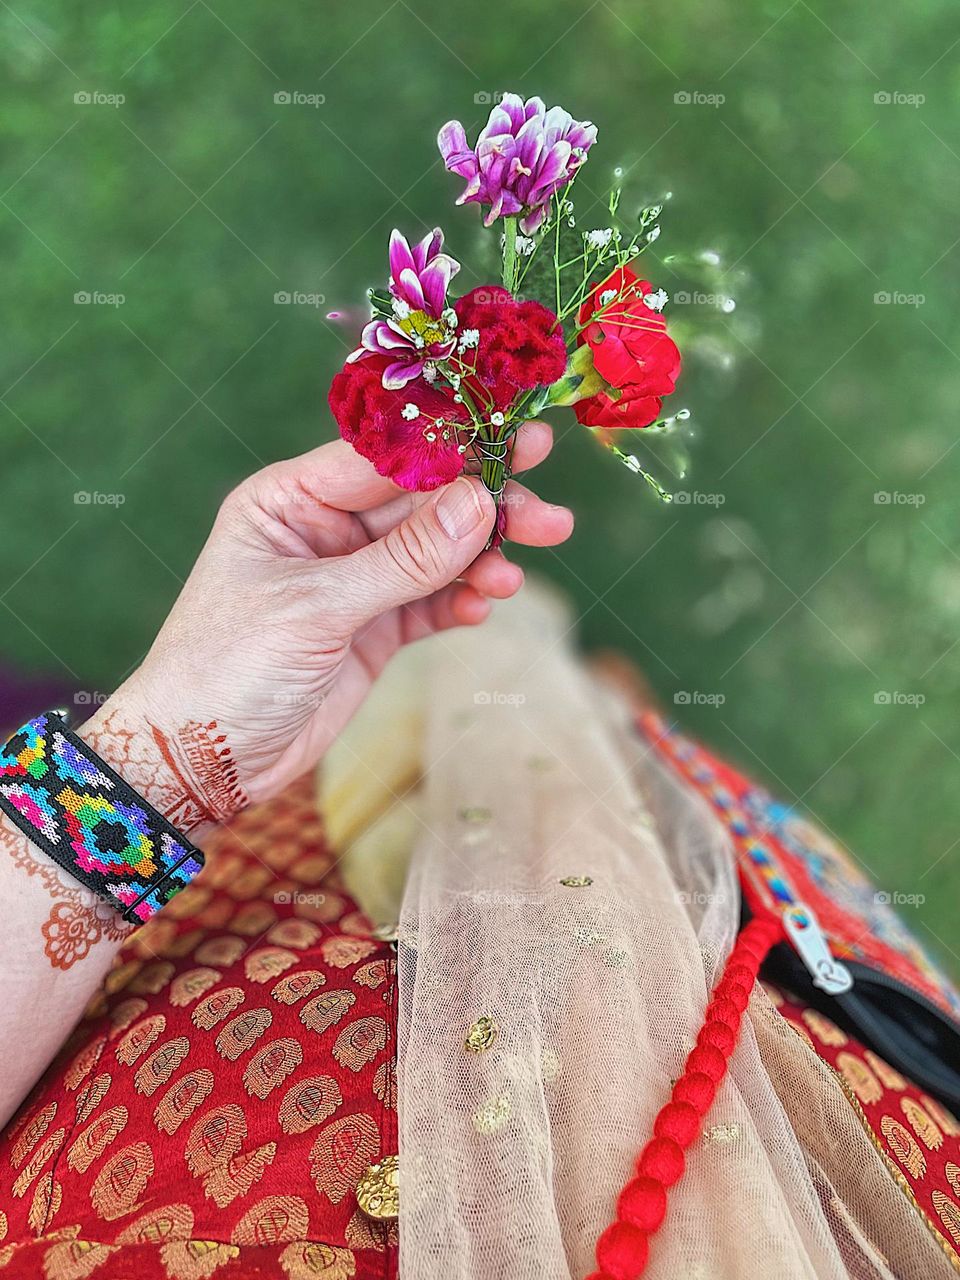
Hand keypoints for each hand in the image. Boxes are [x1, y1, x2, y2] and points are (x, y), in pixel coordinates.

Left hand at [96, 423, 572, 825]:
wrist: (202, 762)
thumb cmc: (229, 667)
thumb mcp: (316, 608)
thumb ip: (402, 559)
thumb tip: (478, 503)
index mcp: (290, 501)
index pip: (383, 458)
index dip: (452, 450)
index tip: (515, 442)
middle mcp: (324, 532)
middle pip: (420, 505)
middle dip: (482, 510)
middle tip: (547, 513)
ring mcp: (352, 582)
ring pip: (433, 555)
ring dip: (480, 562)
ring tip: (517, 575)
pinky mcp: (371, 630)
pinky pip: (428, 603)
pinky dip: (459, 603)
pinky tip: (485, 606)